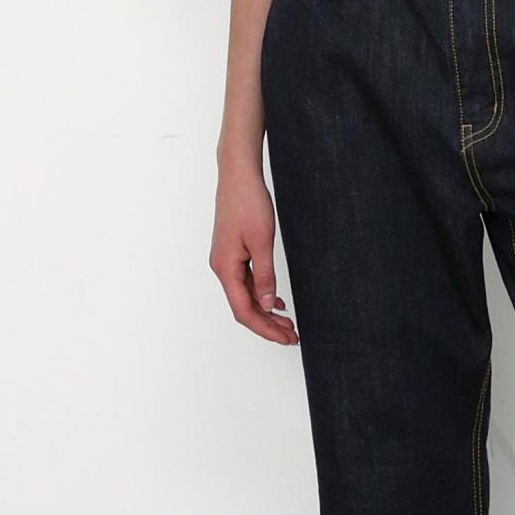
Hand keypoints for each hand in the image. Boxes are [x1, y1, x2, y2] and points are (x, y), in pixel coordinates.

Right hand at [211, 162, 297, 342]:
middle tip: (292, 336)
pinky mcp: (233, 253)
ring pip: (246, 296)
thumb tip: (267, 304)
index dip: (265, 328)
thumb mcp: (262, 241)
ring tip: (288, 324)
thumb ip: (265, 275)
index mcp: (226, 268)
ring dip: (266, 311)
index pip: (244, 310)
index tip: (285, 338)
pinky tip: (277, 301)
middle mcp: (222, 268)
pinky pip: (246, 282)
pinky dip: (262, 294)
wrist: (238, 176)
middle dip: (268, 325)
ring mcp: (227, 261)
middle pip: (244, 307)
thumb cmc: (248, 202)